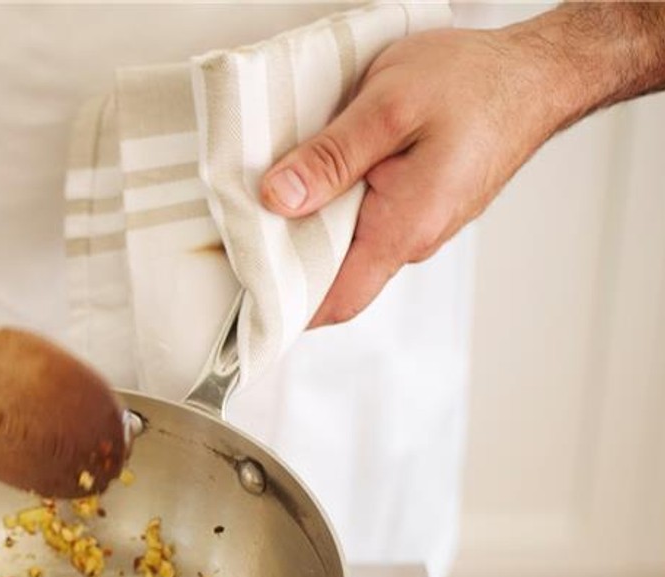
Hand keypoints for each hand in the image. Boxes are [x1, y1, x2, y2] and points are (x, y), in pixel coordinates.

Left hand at [258, 27, 563, 328]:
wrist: (537, 71)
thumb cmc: (475, 82)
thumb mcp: (388, 105)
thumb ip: (331, 157)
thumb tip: (277, 198)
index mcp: (403, 229)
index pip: (332, 303)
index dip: (283, 308)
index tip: (239, 298)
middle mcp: (412, 240)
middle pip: (332, 278)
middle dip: (284, 264)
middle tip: (237, 235)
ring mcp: (418, 226)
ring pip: (347, 248)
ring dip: (309, 231)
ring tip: (268, 201)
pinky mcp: (419, 207)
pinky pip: (366, 223)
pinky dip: (334, 210)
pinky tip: (314, 181)